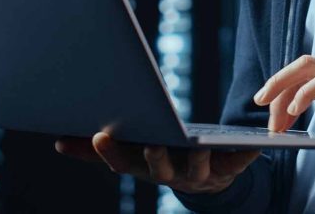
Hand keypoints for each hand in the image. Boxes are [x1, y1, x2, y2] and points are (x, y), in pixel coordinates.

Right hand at [54, 133, 259, 194]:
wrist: (209, 179)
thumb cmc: (163, 158)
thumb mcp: (131, 153)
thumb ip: (95, 151)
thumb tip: (58, 143)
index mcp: (145, 167)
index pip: (122, 162)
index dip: (110, 152)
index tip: (99, 134)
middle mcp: (171, 175)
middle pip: (159, 168)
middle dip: (154, 157)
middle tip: (151, 143)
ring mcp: (200, 175)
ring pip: (197, 168)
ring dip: (198, 159)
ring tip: (198, 144)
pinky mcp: (230, 169)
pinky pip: (239, 162)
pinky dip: (248, 154)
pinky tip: (256, 143)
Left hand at [253, 51, 314, 131]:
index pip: (307, 73)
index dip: (287, 91)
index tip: (278, 113)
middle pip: (299, 68)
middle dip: (276, 88)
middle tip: (265, 112)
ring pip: (305, 68)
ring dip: (282, 89)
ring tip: (273, 113)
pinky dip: (305, 94)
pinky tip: (297, 109)